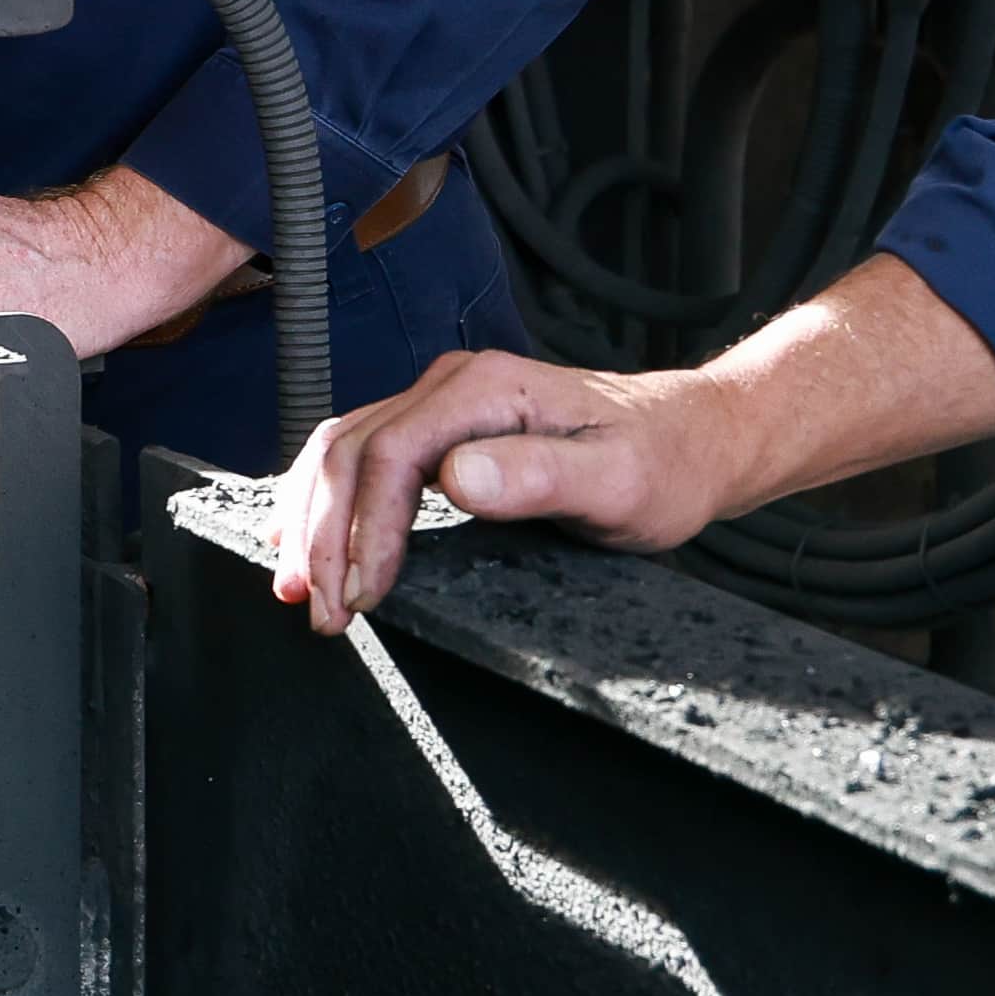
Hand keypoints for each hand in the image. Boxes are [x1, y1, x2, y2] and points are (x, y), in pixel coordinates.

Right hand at [270, 348, 731, 623]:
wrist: (695, 438)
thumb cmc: (666, 463)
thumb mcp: (618, 481)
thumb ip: (539, 476)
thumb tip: (455, 478)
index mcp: (486, 389)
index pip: (390, 455)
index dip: (365, 530)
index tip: (363, 596)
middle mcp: (453, 385)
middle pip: (349, 451)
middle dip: (320, 534)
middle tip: (319, 610)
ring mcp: (444, 403)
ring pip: (343, 450)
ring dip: (311, 518)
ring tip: (299, 587)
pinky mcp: (444, 428)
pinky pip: (364, 456)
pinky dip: (328, 502)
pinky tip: (312, 540)